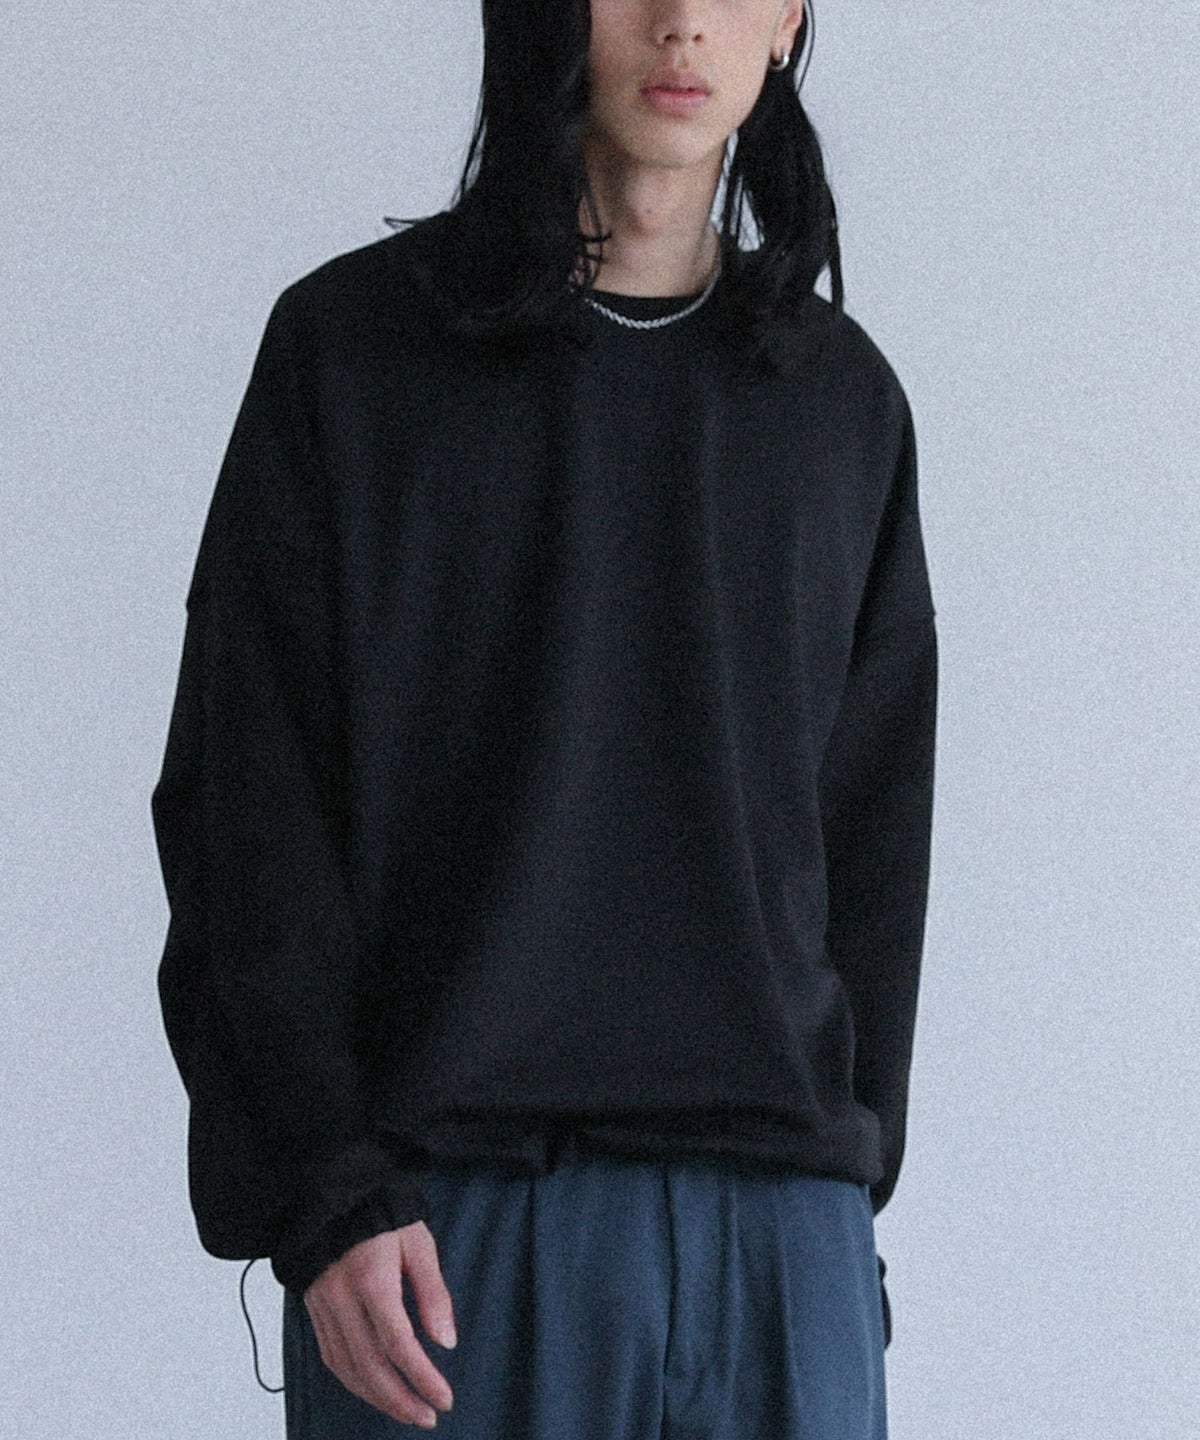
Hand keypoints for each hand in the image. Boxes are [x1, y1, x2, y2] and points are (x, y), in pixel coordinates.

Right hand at [303, 1221, 457, 1428]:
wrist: (336, 1200)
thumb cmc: (384, 1218)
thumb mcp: (419, 1245)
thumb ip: (433, 1293)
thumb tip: (446, 1341)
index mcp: (372, 1280)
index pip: (398, 1343)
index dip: (422, 1378)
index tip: (445, 1398)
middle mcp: (342, 1300)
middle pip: (370, 1366)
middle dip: (400, 1400)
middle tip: (428, 1416)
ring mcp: (323, 1308)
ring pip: (347, 1369)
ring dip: (378, 1398)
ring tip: (407, 1411)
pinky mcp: (314, 1312)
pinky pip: (332, 1359)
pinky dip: (354, 1382)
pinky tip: (375, 1391)